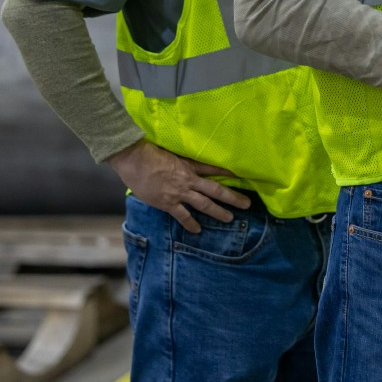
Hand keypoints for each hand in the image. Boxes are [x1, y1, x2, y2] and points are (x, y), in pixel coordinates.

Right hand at [105, 139, 249, 232]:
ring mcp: (179, 192)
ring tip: (230, 218)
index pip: (214, 169)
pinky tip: (198, 230)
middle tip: (247, 204)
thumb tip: (186, 161)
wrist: (134, 159)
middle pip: (216, 190)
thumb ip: (181, 159)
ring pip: (204, 204)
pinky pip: (182, 216)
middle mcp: (189, 180)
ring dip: (218, 212)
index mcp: (190, 165)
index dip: (229, 174)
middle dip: (232, 197)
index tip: (241, 177)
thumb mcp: (171, 151)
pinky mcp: (167, 203)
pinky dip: (191, 224)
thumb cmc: (149, 152)